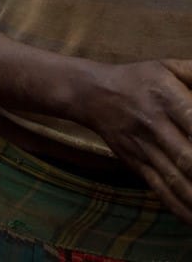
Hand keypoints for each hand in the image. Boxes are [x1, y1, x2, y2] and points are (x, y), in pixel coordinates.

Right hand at [72, 60, 191, 220]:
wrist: (91, 94)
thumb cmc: (142, 79)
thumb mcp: (171, 66)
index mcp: (166, 96)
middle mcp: (154, 124)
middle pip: (188, 158)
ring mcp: (144, 148)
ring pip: (176, 180)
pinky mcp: (137, 165)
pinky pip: (161, 190)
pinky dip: (180, 208)